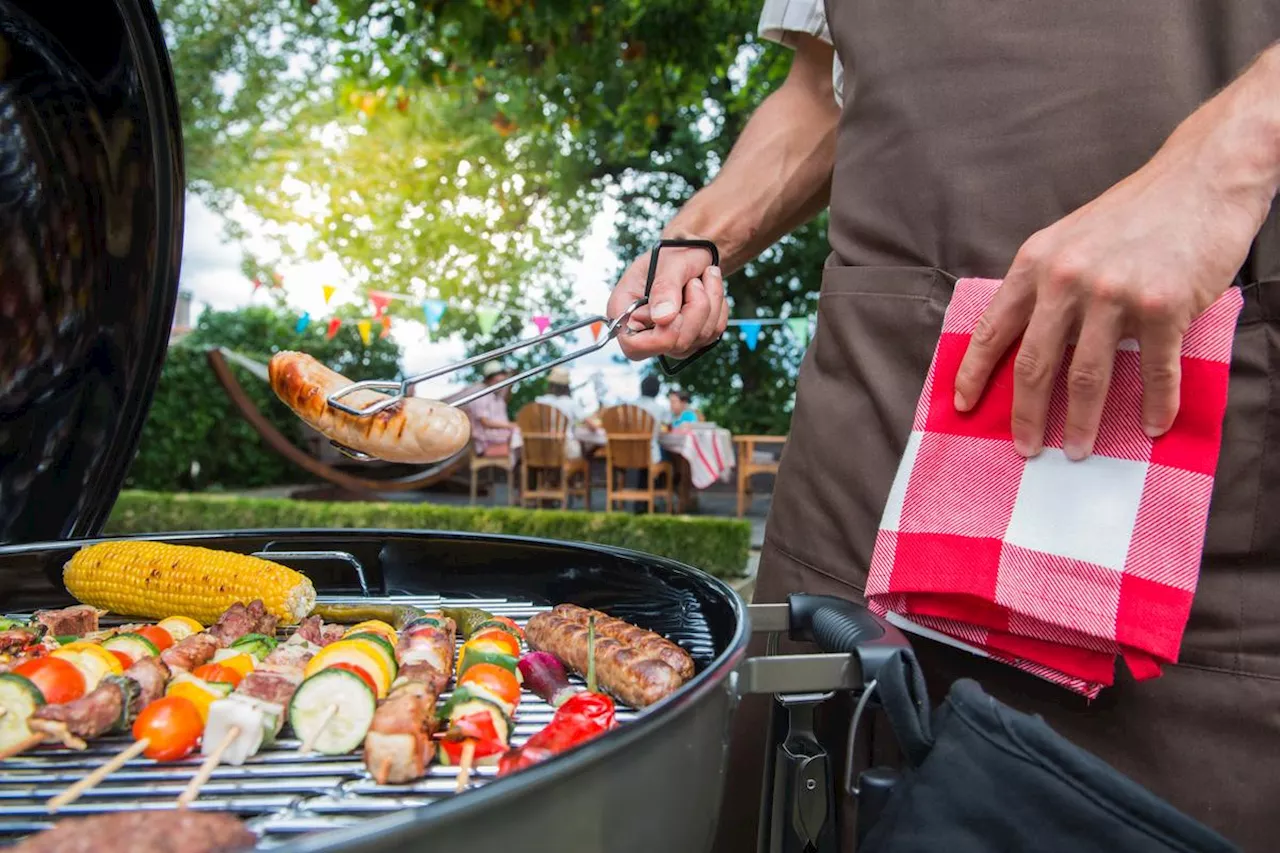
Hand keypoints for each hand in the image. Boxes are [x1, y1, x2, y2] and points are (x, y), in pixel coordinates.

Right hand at [607, 242, 726, 360]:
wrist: (690, 253)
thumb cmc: (672, 254)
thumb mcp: (667, 262)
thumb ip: (664, 288)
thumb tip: (663, 318)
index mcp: (625, 314)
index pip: (635, 347)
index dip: (660, 334)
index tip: (675, 308)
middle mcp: (646, 333)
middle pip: (676, 344)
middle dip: (694, 309)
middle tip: (694, 281)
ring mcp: (671, 341)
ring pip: (700, 336)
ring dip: (710, 302)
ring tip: (701, 279)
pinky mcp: (694, 340)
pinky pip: (714, 331)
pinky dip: (718, 307)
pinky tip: (708, 290)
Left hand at [953, 90, 1275, 460]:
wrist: (1201, 177)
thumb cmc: (1134, 213)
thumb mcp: (1069, 239)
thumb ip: (1046, 286)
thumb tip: (1025, 344)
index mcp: (1036, 263)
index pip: (994, 330)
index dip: (974, 373)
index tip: (963, 406)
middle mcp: (1068, 280)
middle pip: (1035, 365)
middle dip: (1026, 415)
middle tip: (1025, 449)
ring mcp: (1115, 294)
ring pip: (1088, 377)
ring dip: (1082, 422)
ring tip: (1078, 450)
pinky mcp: (1164, 306)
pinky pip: (1154, 370)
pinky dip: (1154, 404)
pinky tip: (1151, 425)